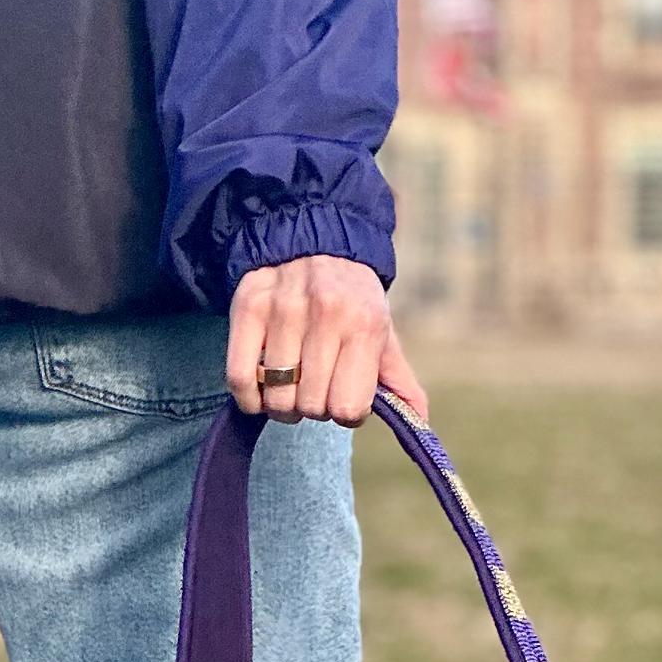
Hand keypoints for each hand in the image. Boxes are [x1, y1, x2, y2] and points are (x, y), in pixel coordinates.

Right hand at [226, 257, 427, 427]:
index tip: (341, 395)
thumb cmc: (351, 299)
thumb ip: (399, 381)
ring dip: (282, 404)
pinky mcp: (249, 308)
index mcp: (365, 324)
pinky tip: (261, 390)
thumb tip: (421, 424)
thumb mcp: (382, 333)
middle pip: (311, 407)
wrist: (314, 237)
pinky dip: (249, 399)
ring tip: (290, 384)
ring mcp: (284, 309)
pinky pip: (240, 380)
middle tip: (314, 386)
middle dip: (313, 407)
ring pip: (277, 399)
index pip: (348, 408)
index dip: (344, 412)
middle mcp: (326, 313)